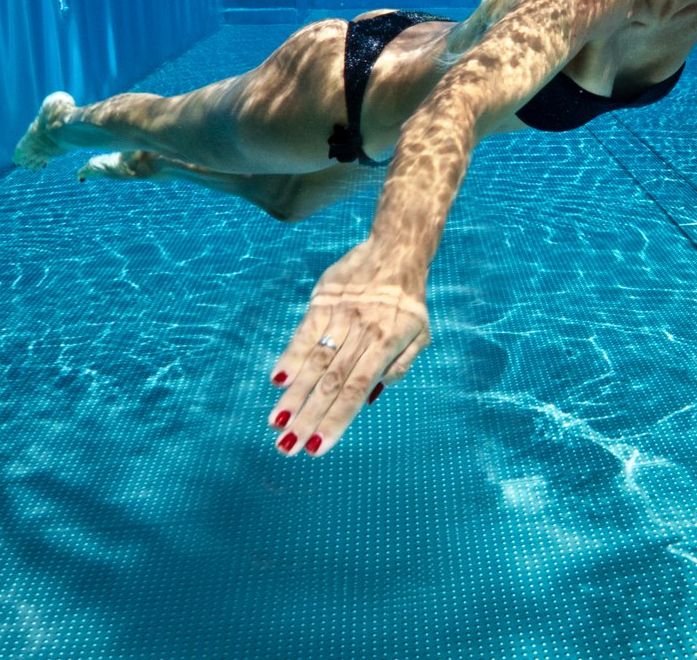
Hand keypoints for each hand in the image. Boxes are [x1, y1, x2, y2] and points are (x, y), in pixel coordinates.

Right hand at [267, 247, 429, 457]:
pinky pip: (305, 332)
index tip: (317, 448)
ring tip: (276, 423)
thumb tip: (372, 397)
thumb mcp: (420, 334)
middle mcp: (363, 331)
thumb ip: (400, 366)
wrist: (396, 249)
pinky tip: (277, 381)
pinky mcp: (324, 301)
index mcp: (387, 344)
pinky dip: (290, 356)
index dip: (336, 420)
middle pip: (332, 382)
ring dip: (294, 395)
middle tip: (287, 446)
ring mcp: (341, 315)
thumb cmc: (408, 301)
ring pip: (315, 361)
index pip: (357, 390)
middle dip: (308, 418)